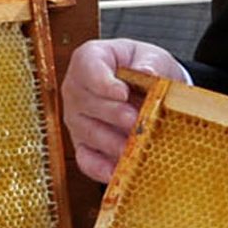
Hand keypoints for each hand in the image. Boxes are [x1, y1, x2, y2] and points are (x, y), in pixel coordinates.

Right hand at [59, 38, 186, 182]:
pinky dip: (100, 168)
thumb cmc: (143, 67)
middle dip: (113, 114)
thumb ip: (150, 63)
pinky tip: (118, 171)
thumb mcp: (151, 57)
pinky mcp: (83, 145)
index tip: (123, 92)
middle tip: (135, 121)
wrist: (146, 88)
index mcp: (88, 59)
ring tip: (135, 146)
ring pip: (88, 132)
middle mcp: (76, 89)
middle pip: (86, 102)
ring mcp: (77, 119)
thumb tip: (147, 72)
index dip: (102, 82)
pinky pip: (86, 159)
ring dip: (112, 142)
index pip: (86, 67)